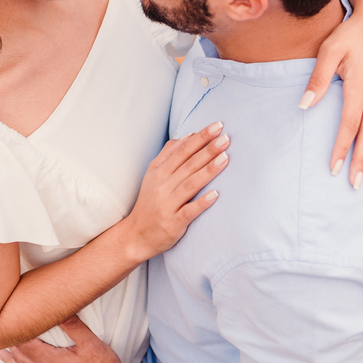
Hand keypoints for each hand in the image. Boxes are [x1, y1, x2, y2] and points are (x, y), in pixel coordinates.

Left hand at [0, 316, 123, 362]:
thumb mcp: (90, 341)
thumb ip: (72, 325)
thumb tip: (59, 310)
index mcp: (49, 360)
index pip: (26, 345)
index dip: (17, 335)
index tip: (10, 325)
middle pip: (22, 360)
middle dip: (11, 348)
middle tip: (2, 338)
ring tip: (3, 359)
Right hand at [124, 122, 228, 259]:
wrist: (136, 235)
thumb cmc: (149, 203)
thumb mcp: (152, 175)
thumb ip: (168, 155)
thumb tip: (187, 136)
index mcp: (159, 172)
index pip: (182, 150)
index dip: (200, 138)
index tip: (217, 126)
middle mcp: (163, 186)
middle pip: (188, 164)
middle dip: (208, 149)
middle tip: (226, 137)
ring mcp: (168, 205)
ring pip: (190, 184)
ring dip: (208, 170)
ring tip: (225, 158)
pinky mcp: (173, 223)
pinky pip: (189, 211)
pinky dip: (202, 202)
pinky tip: (216, 194)